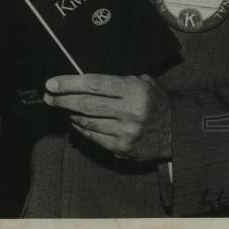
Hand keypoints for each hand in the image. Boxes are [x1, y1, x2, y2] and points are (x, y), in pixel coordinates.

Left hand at [43, 73, 171, 160]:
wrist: (180, 130)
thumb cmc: (155, 101)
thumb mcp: (142, 82)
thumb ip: (116, 80)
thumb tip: (81, 79)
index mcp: (133, 91)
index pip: (93, 84)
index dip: (69, 83)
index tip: (52, 83)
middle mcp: (130, 112)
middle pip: (86, 104)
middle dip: (62, 100)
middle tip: (49, 96)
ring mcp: (126, 132)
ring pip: (87, 122)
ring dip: (70, 114)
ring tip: (60, 106)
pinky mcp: (123, 148)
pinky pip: (94, 137)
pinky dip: (81, 128)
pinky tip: (75, 121)